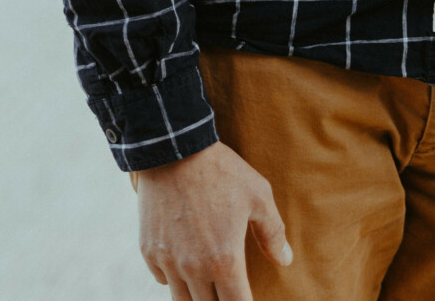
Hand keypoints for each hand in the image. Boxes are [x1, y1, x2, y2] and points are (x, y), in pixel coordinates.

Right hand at [136, 140, 291, 300]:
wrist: (174, 149)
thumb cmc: (221, 171)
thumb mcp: (257, 195)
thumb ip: (273, 232)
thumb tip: (285, 259)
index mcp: (224, 260)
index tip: (248, 299)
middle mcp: (193, 269)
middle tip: (229, 289)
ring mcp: (168, 262)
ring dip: (197, 297)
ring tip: (209, 286)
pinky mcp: (149, 251)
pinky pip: (163, 280)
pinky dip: (175, 280)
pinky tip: (186, 266)